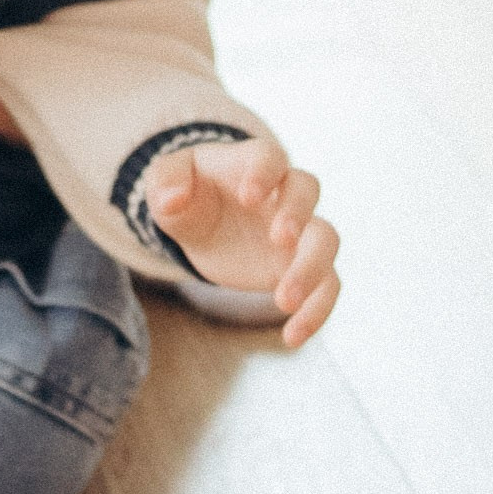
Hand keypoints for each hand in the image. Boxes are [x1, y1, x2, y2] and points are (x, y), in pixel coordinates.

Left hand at [144, 137, 340, 347]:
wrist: (204, 228)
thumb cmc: (188, 195)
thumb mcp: (166, 182)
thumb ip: (165, 180)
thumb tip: (172, 198)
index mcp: (250, 164)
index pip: (269, 156)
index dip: (264, 173)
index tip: (247, 198)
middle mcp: (282, 193)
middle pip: (307, 189)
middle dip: (297, 213)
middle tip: (278, 239)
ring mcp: (297, 231)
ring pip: (326, 239)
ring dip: (312, 268)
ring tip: (283, 301)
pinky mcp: (301, 266)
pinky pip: (327, 286)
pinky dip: (318, 312)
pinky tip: (292, 337)